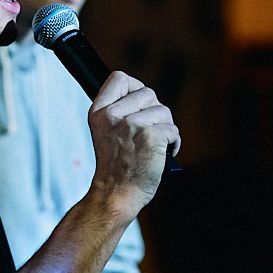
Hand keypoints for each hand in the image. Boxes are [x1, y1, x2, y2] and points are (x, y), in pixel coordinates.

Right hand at [87, 72, 179, 212]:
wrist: (116, 194)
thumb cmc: (116, 167)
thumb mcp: (105, 132)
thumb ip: (118, 110)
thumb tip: (143, 96)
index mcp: (99, 112)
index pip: (119, 78)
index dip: (134, 87)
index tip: (139, 105)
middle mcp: (113, 115)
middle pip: (148, 93)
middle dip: (155, 112)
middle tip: (147, 133)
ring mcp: (132, 124)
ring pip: (164, 111)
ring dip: (165, 129)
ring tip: (154, 146)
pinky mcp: (151, 136)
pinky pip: (173, 130)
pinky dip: (173, 143)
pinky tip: (162, 154)